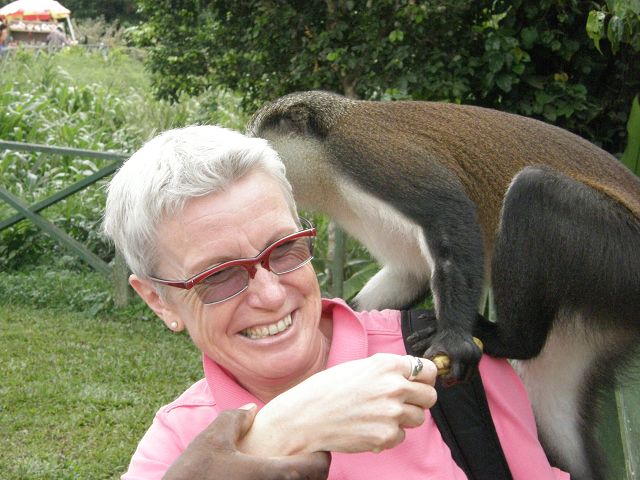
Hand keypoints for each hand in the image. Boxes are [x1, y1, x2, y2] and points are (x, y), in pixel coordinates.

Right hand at [163, 405, 330, 479]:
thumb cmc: (192, 476)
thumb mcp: (211, 441)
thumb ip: (235, 419)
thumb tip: (253, 410)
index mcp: (270, 475)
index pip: (316, 469)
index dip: (321, 456)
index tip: (317, 448)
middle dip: (311, 472)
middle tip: (302, 457)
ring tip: (283, 467)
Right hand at [241, 353, 436, 456]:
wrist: (307, 416)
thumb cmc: (329, 389)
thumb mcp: (361, 367)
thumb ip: (389, 370)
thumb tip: (412, 377)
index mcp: (388, 365)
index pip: (429, 371)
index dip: (424, 379)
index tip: (418, 384)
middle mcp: (394, 387)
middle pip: (430, 397)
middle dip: (419, 400)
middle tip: (400, 402)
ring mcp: (392, 413)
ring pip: (418, 418)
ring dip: (403, 418)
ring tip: (379, 414)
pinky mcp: (386, 436)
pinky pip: (401, 436)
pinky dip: (389, 434)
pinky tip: (369, 426)